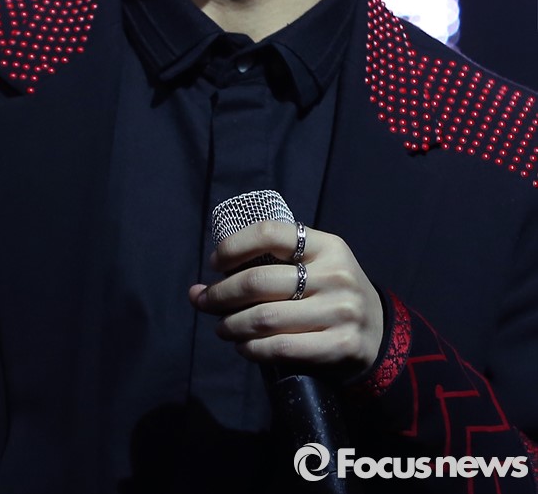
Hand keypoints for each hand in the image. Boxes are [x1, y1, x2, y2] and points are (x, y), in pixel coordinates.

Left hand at [188, 221, 383, 380]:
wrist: (380, 331)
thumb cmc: (332, 291)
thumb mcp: (317, 263)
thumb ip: (271, 263)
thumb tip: (201, 285)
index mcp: (327, 245)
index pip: (271, 233)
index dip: (234, 247)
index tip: (215, 263)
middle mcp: (335, 274)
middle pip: (259, 281)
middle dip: (221, 294)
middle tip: (203, 302)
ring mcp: (340, 311)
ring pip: (266, 318)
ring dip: (231, 324)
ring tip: (221, 327)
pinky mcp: (340, 345)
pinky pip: (282, 348)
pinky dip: (253, 349)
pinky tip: (243, 346)